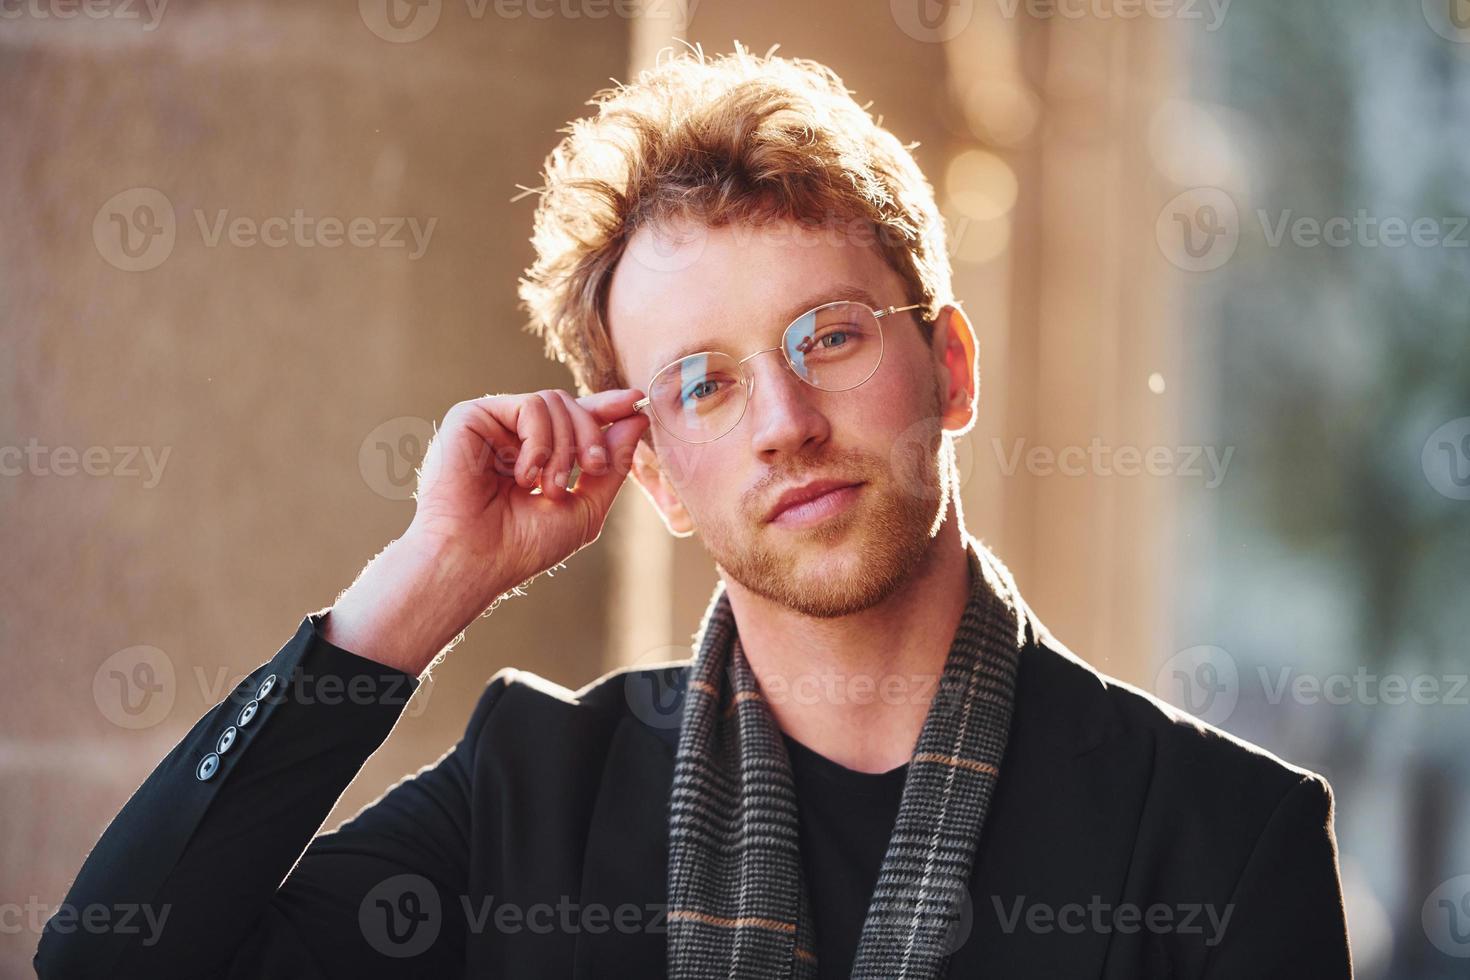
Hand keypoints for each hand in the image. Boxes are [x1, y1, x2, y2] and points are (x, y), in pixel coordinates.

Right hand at [404, 387, 650, 599]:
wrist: (475, 560)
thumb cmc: (523, 546)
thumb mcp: (585, 508)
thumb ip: (612, 466)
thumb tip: (636, 420)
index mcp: (535, 455)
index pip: (573, 418)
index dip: (605, 407)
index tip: (635, 401)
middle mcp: (512, 436)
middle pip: (569, 404)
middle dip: (590, 435)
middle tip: (592, 468)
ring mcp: (492, 425)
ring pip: (553, 401)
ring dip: (564, 447)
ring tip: (549, 488)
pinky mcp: (471, 417)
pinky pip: (529, 406)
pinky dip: (539, 441)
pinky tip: (524, 476)